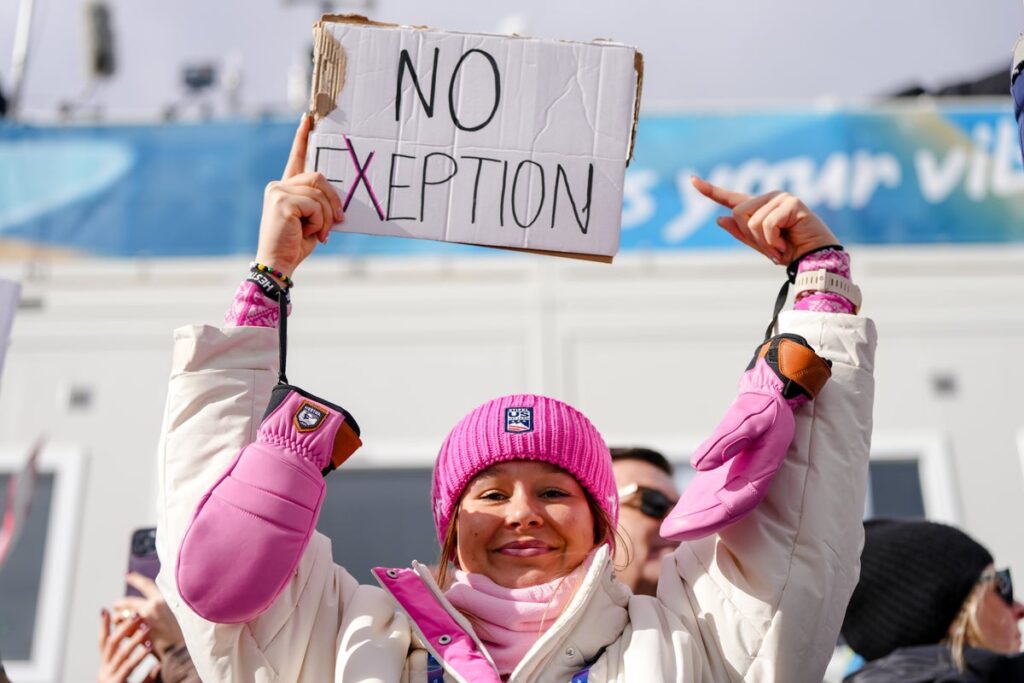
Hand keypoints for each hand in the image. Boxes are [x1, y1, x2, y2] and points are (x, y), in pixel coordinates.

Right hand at [97, 609, 158, 682]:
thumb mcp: (130, 679)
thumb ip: (137, 669)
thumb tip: (155, 660)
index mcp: (106, 667)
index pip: (103, 643)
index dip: (104, 627)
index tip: (105, 610)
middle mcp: (104, 671)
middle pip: (112, 644)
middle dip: (124, 628)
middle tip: (137, 614)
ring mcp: (109, 678)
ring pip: (121, 654)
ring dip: (134, 639)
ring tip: (147, 628)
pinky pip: (128, 667)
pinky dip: (139, 656)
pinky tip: (149, 647)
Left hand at [111, 573, 183, 657]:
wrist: (180, 651)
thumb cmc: (180, 633)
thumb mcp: (173, 613)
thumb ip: (159, 607)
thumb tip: (144, 606)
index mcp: (162, 600)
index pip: (146, 584)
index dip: (135, 579)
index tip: (127, 575)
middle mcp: (152, 607)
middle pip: (128, 602)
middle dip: (119, 604)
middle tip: (115, 606)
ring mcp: (143, 621)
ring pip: (122, 616)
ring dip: (118, 620)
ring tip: (118, 622)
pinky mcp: (136, 633)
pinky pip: (123, 630)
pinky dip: (121, 632)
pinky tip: (124, 635)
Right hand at [254, 113, 344, 278]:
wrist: (278, 263)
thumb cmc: (296, 245)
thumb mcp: (312, 221)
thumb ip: (320, 204)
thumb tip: (337, 202)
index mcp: (285, 188)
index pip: (296, 158)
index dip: (302, 138)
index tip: (309, 118)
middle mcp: (278, 185)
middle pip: (318, 177)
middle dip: (333, 200)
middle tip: (339, 220)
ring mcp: (278, 191)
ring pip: (319, 193)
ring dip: (326, 217)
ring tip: (319, 233)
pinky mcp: (282, 200)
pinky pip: (315, 204)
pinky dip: (320, 222)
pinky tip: (310, 233)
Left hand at [691, 176, 838, 264]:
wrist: (813, 260)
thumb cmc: (790, 252)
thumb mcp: (760, 245)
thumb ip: (741, 233)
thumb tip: (719, 219)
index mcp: (759, 208)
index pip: (730, 198)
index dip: (710, 190)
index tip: (691, 180)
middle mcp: (769, 198)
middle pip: (737, 213)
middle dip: (750, 236)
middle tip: (771, 246)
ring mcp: (781, 198)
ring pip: (751, 220)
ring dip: (764, 241)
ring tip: (781, 245)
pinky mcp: (792, 202)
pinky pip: (767, 224)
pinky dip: (773, 240)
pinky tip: (787, 243)